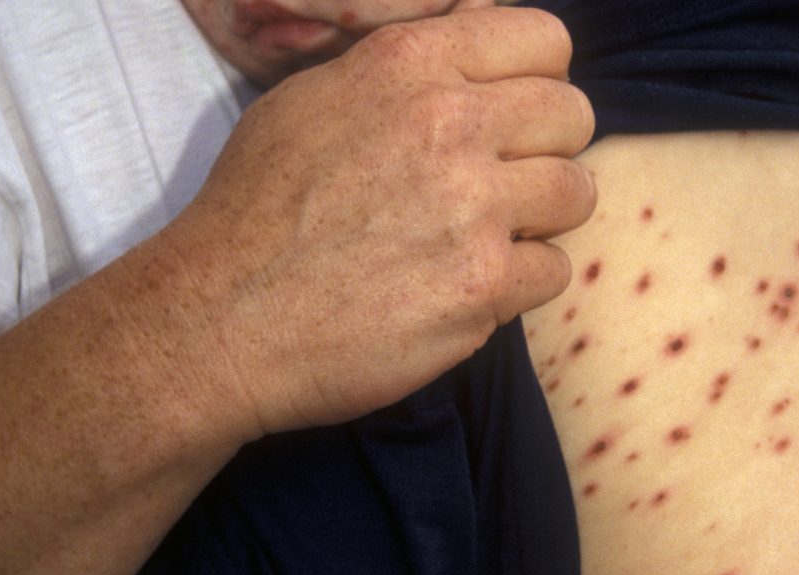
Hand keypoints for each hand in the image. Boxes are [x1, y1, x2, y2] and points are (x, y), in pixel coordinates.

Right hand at [149, 6, 595, 433]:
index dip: (539, 79)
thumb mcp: (317, 97)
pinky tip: (469, 287)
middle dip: (547, 149)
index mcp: (409, 65)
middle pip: (572, 115)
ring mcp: (474, 208)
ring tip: (487, 237)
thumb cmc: (258, 207)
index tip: (516, 115)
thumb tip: (482, 33)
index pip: (543, 40)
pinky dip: (520, 283)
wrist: (220, 317)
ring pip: (577, 193)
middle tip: (505, 184)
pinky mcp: (484, 287)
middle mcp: (451, 125)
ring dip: (542, 218)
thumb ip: (408, 67)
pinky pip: (554, 270)